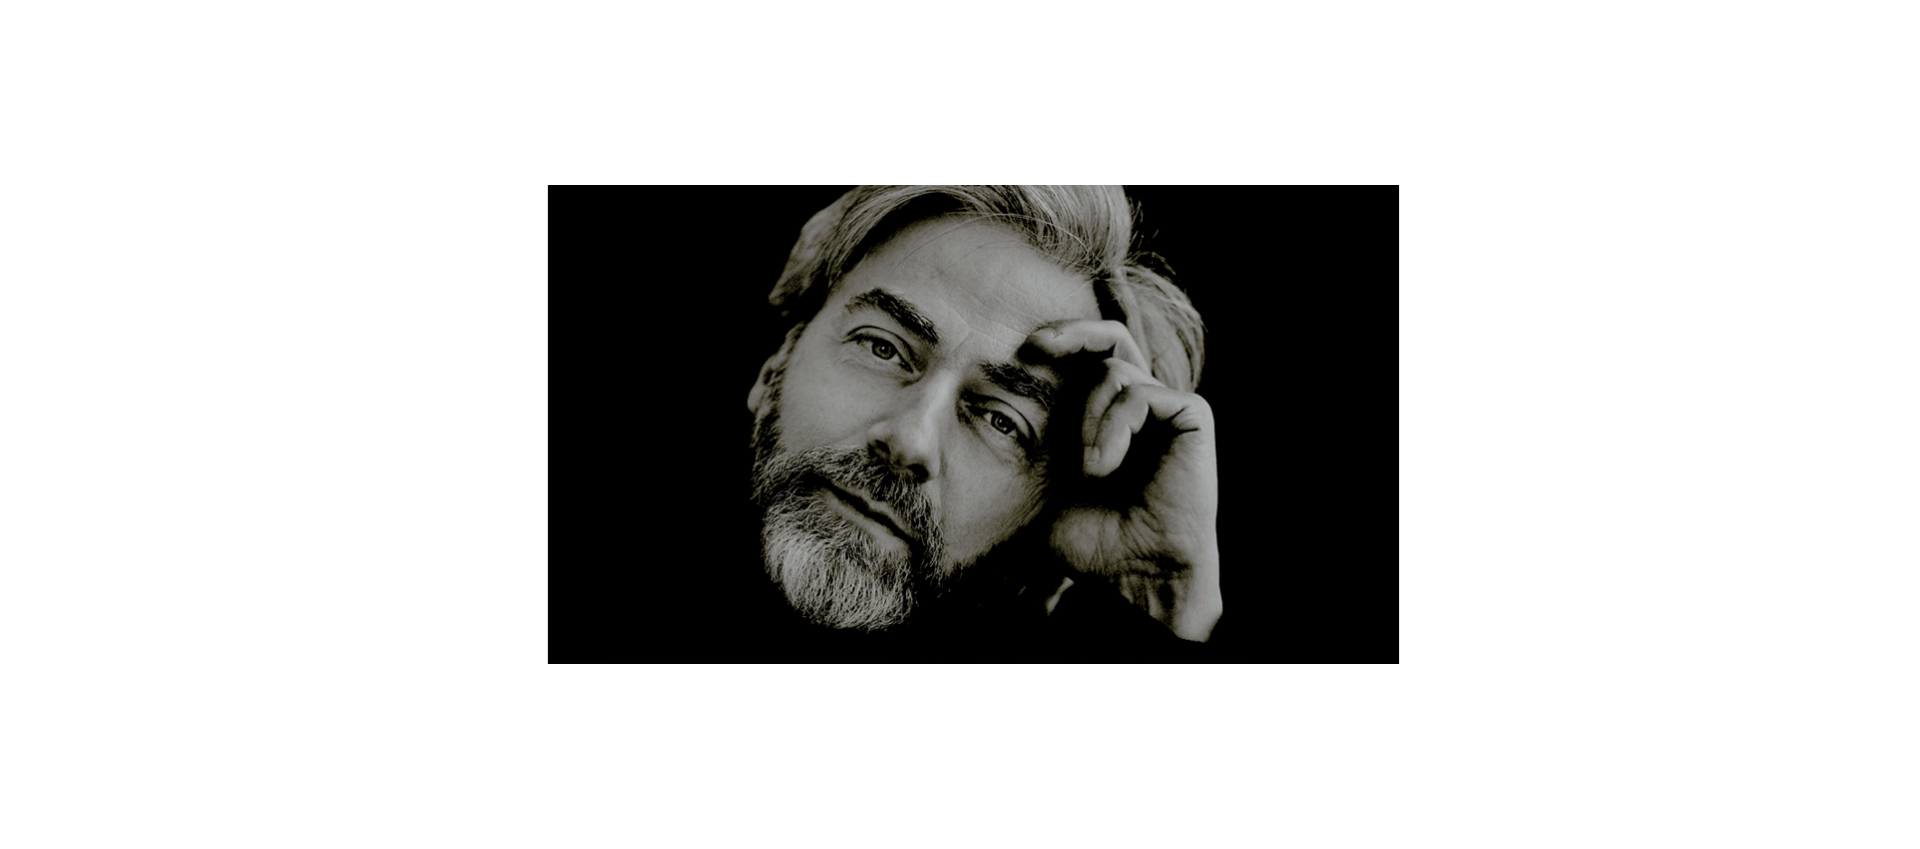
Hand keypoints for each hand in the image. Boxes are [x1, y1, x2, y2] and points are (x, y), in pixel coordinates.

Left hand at [1026, 320, 1221, 641]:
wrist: (1134, 572)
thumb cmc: (1093, 541)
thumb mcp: (1045, 487)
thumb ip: (1029, 448)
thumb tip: (972, 418)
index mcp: (1107, 417)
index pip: (1091, 356)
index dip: (1064, 338)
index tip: (1024, 349)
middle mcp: (1139, 407)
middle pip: (1111, 336)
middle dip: (1074, 331)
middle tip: (1037, 345)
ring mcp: (1167, 410)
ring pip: (1115, 370)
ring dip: (1089, 417)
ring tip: (1089, 469)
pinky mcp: (1192, 417)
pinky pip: (1143, 393)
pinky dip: (1116, 425)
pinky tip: (1106, 464)